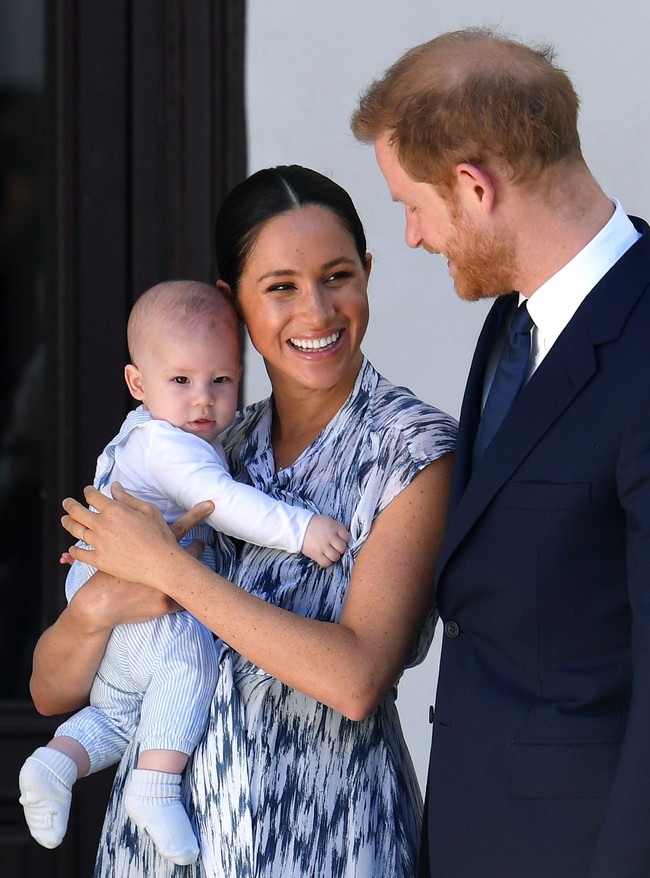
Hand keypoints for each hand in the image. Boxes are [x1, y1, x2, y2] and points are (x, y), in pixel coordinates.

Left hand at [61, 482, 214, 587]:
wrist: (161, 563)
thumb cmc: (159, 535)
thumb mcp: (148, 510)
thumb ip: (128, 498)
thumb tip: (114, 487)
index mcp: (114, 510)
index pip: (92, 496)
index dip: (88, 491)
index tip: (88, 491)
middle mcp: (102, 525)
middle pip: (77, 511)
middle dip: (69, 504)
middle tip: (67, 502)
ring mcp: (98, 544)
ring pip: (75, 530)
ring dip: (67, 523)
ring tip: (65, 520)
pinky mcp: (99, 561)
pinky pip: (79, 554)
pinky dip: (74, 550)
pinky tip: (73, 548)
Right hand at [301, 514, 349, 567]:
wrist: (298, 526)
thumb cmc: (315, 524)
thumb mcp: (329, 521)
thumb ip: (338, 528)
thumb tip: (346, 538)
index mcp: (334, 527)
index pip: (347, 537)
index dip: (344, 540)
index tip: (340, 540)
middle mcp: (330, 537)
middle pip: (342, 548)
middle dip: (340, 549)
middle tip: (335, 548)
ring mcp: (323, 546)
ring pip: (336, 557)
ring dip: (334, 556)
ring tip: (329, 553)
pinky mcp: (316, 554)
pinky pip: (326, 563)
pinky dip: (327, 562)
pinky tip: (324, 557)